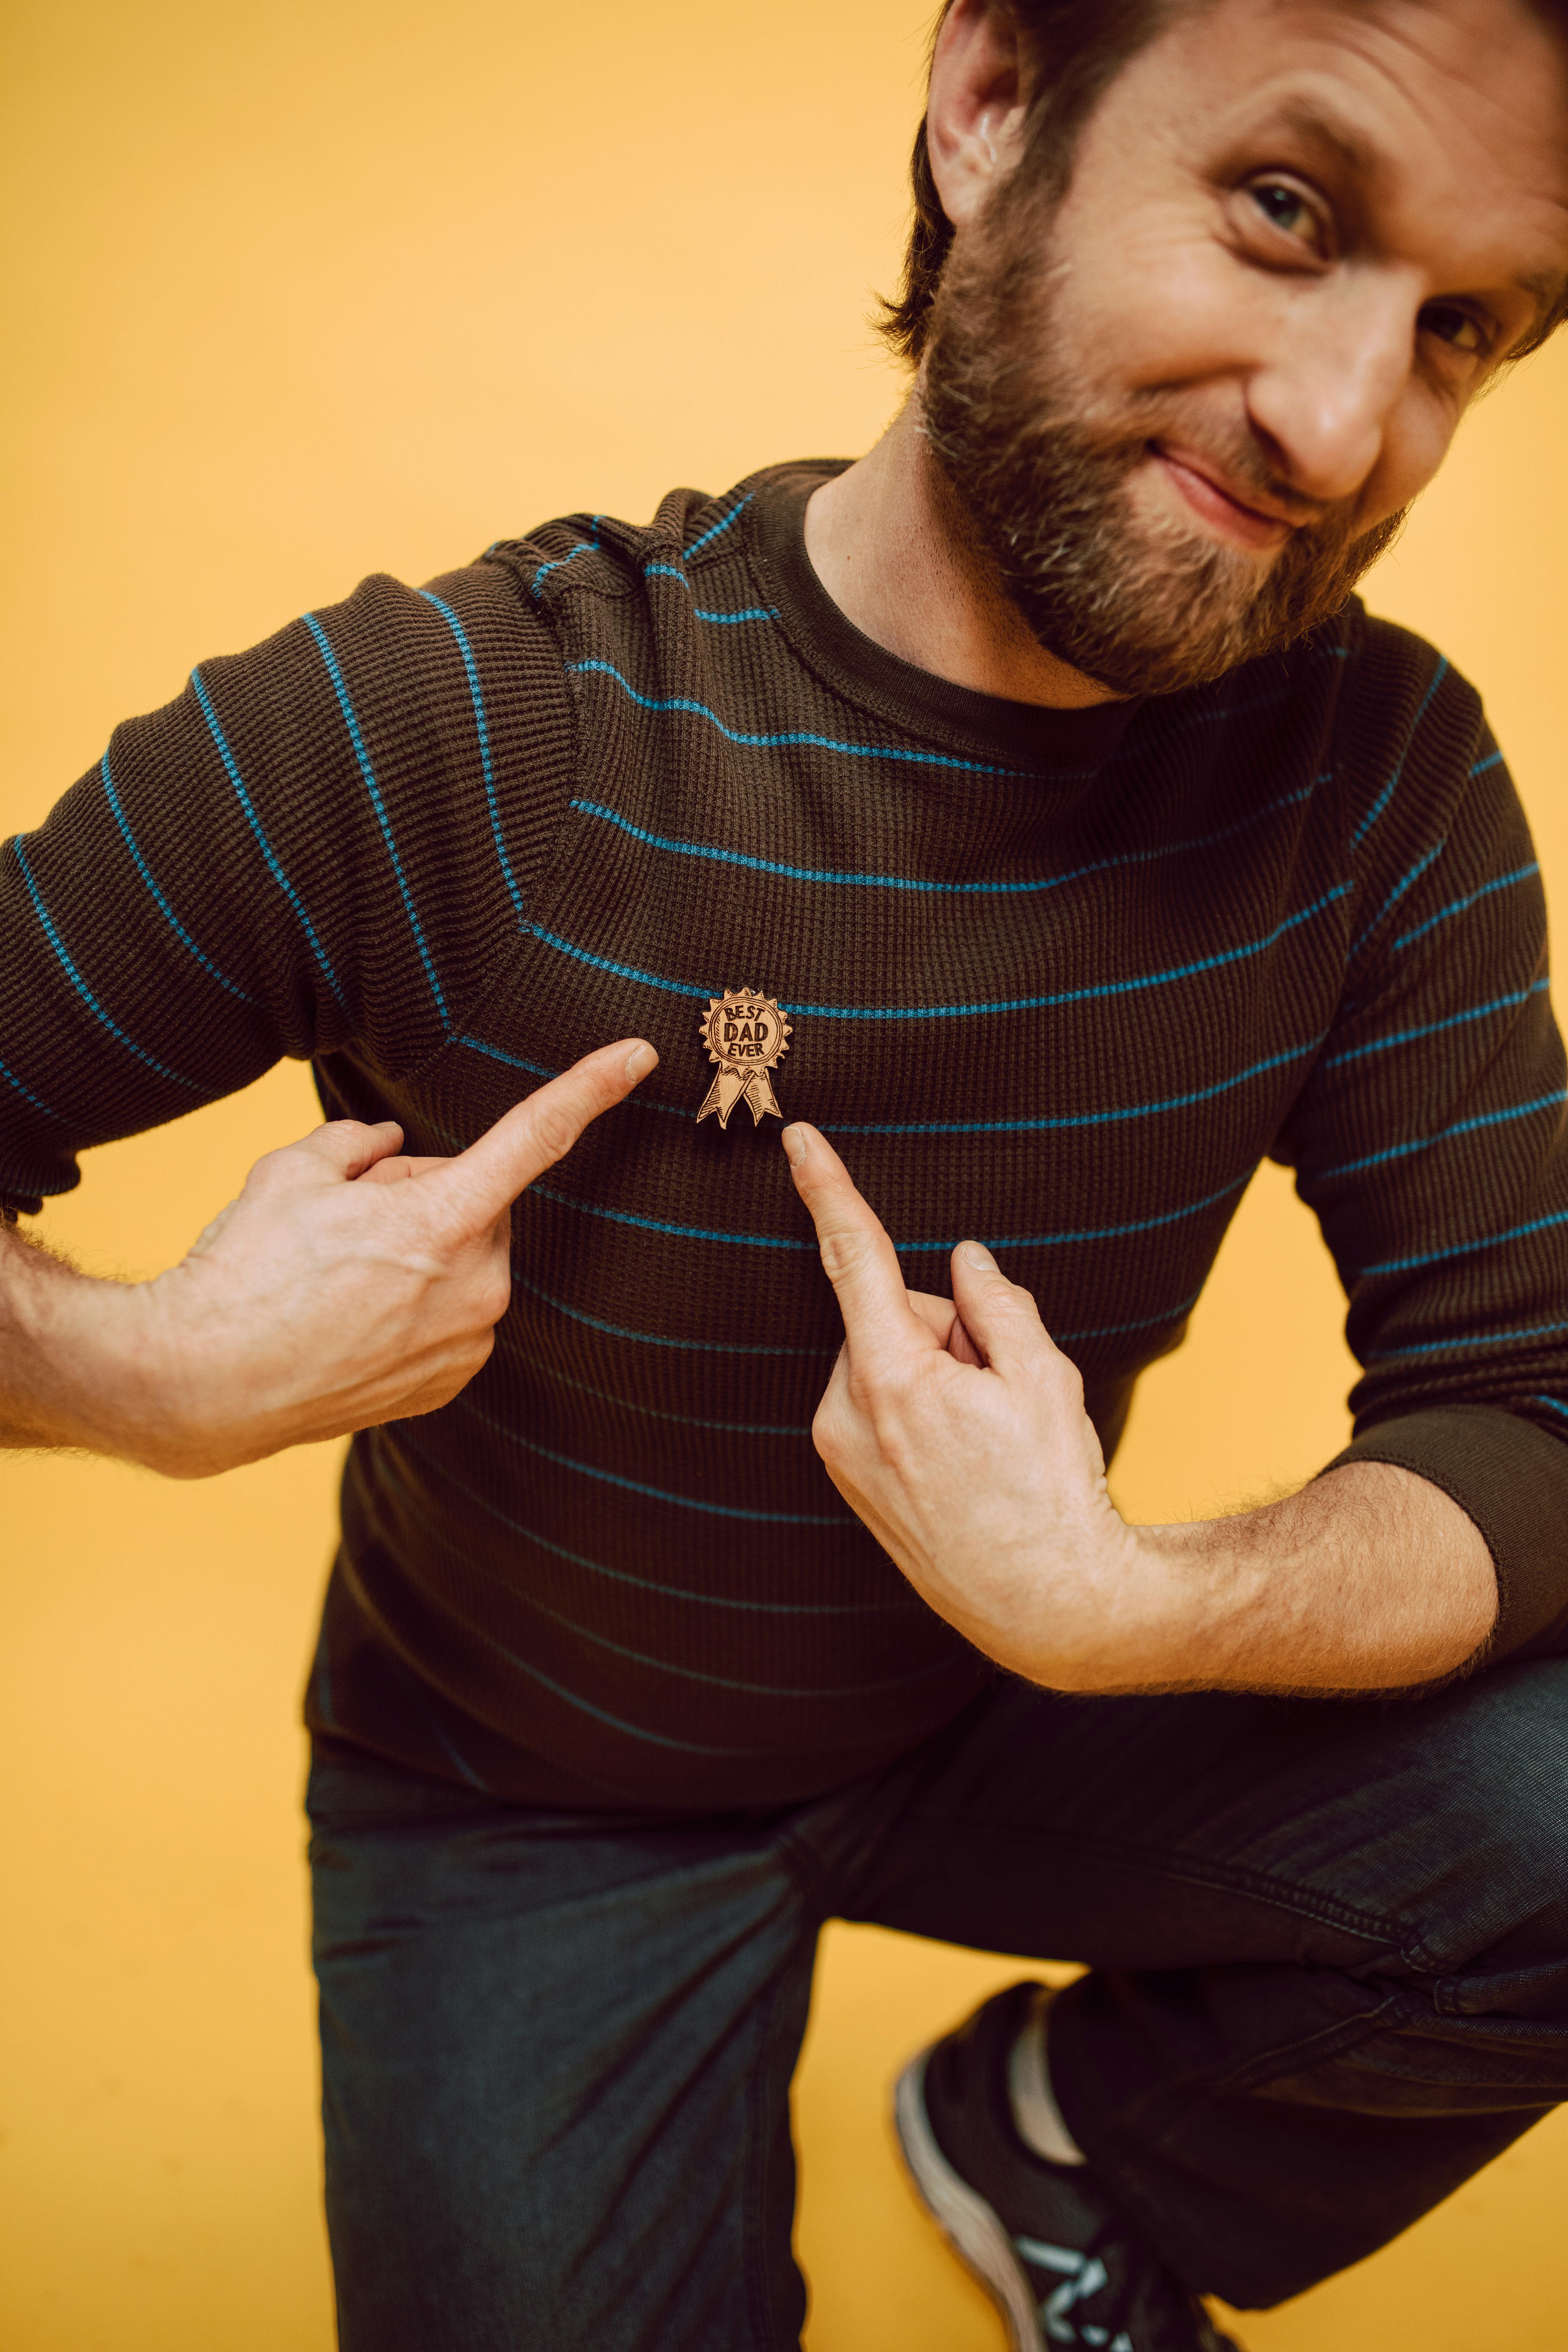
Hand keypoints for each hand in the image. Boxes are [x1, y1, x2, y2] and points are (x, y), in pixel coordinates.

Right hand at [104, 1038, 658, 1475]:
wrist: (207, 1382)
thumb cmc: (246, 1269)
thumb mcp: (292, 1171)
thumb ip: (358, 1142)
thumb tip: (391, 1144)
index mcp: (445, 1217)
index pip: (537, 1134)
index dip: (591, 1087)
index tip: (639, 1055)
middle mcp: (476, 1281)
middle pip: (474, 1204)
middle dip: (426, 1197)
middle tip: (349, 1222)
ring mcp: (469, 1338)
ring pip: (463, 1260)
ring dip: (419, 1254)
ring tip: (340, 1279)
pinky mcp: (452, 1380)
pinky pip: (451, 1315)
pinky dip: (414, 1306)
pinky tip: (353, 1320)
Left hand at [783, 1120, 1160, 1689]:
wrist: (1041, 1601)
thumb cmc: (1050, 1489)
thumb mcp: (1044, 1377)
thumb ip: (997, 1304)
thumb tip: (961, 1261)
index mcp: (890, 1377)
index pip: (853, 1258)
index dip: (828, 1191)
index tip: (797, 1141)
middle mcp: (845, 1411)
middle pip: (894, 1316)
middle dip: (948, 1330)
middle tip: (1001, 1391)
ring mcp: (840, 1449)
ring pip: (889, 1359)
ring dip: (938, 1373)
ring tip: (986, 1437)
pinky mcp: (846, 1474)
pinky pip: (881, 1402)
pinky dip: (921, 1406)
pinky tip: (962, 1456)